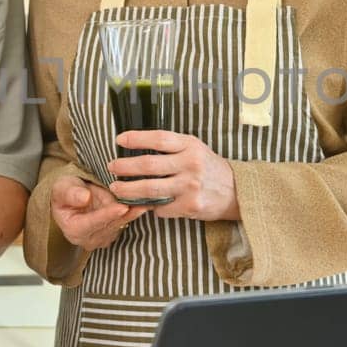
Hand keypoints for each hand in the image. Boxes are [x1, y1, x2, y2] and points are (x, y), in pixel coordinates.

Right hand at [50, 174, 143, 250]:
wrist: (71, 196)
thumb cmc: (66, 190)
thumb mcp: (63, 187)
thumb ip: (71, 193)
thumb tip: (84, 197)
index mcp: (73, 229)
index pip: (92, 223)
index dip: (107, 215)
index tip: (122, 207)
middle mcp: (87, 239)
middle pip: (109, 226)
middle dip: (125, 214)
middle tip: (142, 202)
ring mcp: (101, 239)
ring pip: (119, 225)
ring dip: (132, 214)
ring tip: (146, 202)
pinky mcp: (112, 234)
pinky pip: (124, 224)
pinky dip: (133, 214)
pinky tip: (143, 204)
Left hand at [107, 131, 239, 220]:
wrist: (235, 191)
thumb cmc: (208, 168)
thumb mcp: (195, 149)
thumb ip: (172, 148)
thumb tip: (137, 147)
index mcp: (190, 146)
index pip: (159, 139)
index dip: (137, 138)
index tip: (119, 140)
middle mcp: (191, 164)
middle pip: (149, 165)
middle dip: (125, 167)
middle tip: (111, 167)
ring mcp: (190, 186)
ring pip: (150, 189)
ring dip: (128, 190)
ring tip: (116, 188)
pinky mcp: (190, 206)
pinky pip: (161, 207)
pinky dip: (150, 206)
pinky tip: (144, 204)